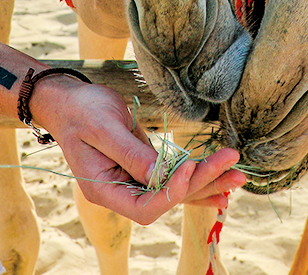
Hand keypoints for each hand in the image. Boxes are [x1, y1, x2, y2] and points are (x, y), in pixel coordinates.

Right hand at [38, 75, 245, 222]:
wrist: (69, 101)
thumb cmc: (81, 110)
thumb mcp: (103, 128)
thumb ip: (131, 153)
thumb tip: (161, 174)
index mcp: (104, 190)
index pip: (145, 207)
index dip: (171, 192)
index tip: (190, 166)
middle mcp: (120, 192)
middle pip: (167, 200)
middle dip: (201, 183)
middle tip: (234, 166)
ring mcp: (133, 182)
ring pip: (175, 191)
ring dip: (207, 182)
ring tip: (239, 175)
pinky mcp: (144, 168)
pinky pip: (173, 179)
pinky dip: (197, 180)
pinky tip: (221, 184)